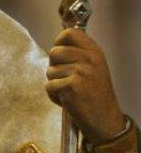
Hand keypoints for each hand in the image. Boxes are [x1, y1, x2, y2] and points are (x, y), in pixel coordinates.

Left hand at [46, 28, 125, 142]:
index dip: (59, 41)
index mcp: (95, 52)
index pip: (70, 32)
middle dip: (54, 67)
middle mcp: (89, 59)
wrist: (105, 120)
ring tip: (70, 91)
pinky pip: (49, 86)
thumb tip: (57, 44)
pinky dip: (54, 96)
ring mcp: (81, 72)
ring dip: (54, 83)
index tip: (60, 54)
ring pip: (49, 70)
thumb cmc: (95, 95)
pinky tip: (67, 100)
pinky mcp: (71, 86)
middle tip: (66, 79)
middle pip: (54, 52)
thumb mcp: (93, 68)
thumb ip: (78, 55)